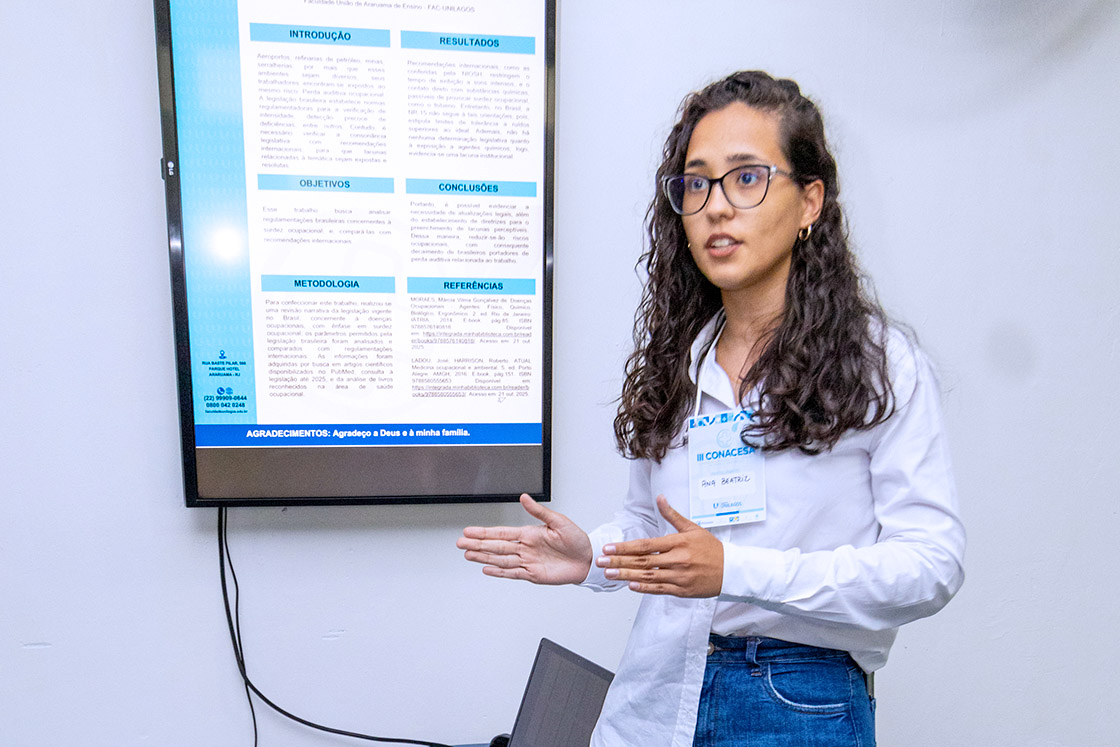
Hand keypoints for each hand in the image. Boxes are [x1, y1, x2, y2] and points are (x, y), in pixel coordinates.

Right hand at [457, 494, 592, 584]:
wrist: (588, 559)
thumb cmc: (576, 540)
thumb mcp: (559, 521)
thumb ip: (539, 512)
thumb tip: (524, 498)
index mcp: (529, 533)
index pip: (502, 532)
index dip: (484, 532)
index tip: (469, 531)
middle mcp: (525, 547)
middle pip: (496, 546)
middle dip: (478, 544)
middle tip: (460, 542)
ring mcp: (527, 561)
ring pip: (500, 559)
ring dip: (484, 557)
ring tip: (468, 555)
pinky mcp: (533, 574)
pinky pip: (513, 573)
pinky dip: (499, 572)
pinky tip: (487, 568)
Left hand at [597, 495, 723, 597]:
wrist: (732, 570)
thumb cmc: (711, 549)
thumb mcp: (693, 528)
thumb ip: (672, 515)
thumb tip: (660, 498)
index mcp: (677, 543)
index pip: (645, 545)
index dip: (625, 547)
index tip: (609, 547)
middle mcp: (676, 559)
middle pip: (642, 561)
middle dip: (619, 561)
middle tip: (601, 562)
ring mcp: (679, 576)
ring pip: (648, 576)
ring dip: (627, 575)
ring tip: (609, 574)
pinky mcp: (682, 590)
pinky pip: (660, 589)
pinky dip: (645, 588)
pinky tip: (631, 586)